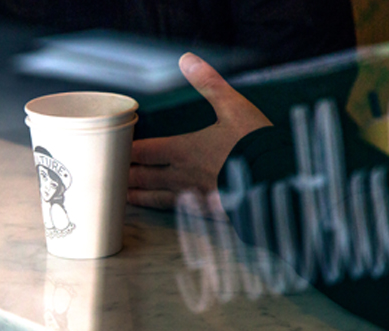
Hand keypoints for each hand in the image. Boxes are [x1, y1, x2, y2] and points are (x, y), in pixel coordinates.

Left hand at [127, 53, 271, 209]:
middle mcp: (182, 175)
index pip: (143, 151)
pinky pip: (176, 212)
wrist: (281, 180)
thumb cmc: (257, 143)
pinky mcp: (206, 212)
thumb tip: (187, 59)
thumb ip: (209, 83)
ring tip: (122, 197)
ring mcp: (193, 197)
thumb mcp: (235, 106)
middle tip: (107, 175)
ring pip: (155, 197)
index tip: (112, 149)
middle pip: (142, 177)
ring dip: (136, 196)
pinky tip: (158, 210)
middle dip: (124, 175)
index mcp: (184, 149)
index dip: (125, 151)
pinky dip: (161, 210)